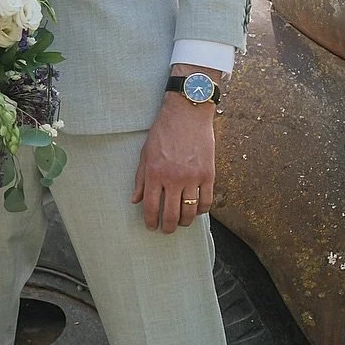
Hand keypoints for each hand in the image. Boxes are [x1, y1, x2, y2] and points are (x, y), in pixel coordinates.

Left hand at [132, 92, 216, 233]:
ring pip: (190, 211)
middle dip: (168, 227)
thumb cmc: (163, 132)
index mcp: (155, 174)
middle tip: (167, 230)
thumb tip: (135, 200)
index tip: (151, 227)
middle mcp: (173, 178)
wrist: (187, 114)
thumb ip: (140, 179)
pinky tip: (197, 210)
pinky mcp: (208, 174)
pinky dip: (202, 210)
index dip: (151, 221)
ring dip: (185, 221)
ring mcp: (193, 177)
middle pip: (172, 214)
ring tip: (182, 222)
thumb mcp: (145, 154)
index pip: (151, 207)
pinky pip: (207, 201)